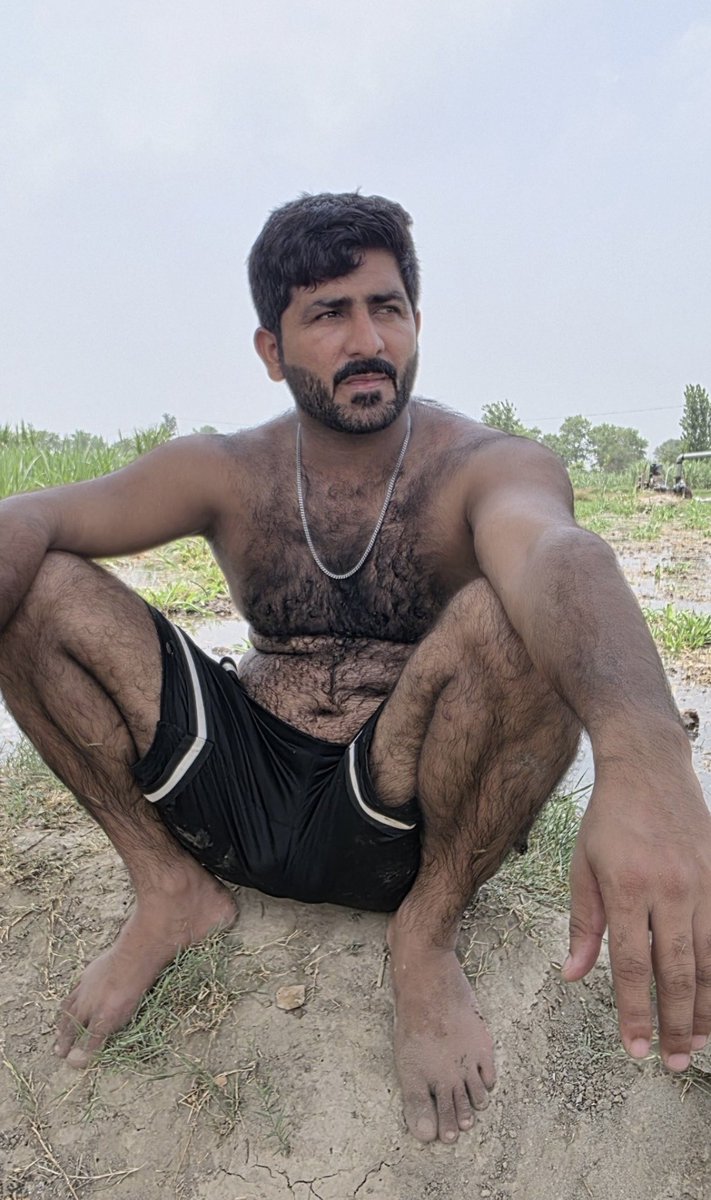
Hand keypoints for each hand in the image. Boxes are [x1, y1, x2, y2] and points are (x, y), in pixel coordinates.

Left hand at [562, 760, 710, 1070]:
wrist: (649, 766)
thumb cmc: (609, 818)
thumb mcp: (582, 865)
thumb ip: (583, 923)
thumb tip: (575, 976)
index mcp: (627, 887)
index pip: (634, 965)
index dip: (636, 1012)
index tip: (635, 1048)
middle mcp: (670, 888)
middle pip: (679, 970)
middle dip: (676, 1022)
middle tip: (676, 1062)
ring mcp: (703, 881)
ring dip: (706, 1006)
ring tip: (700, 1042)